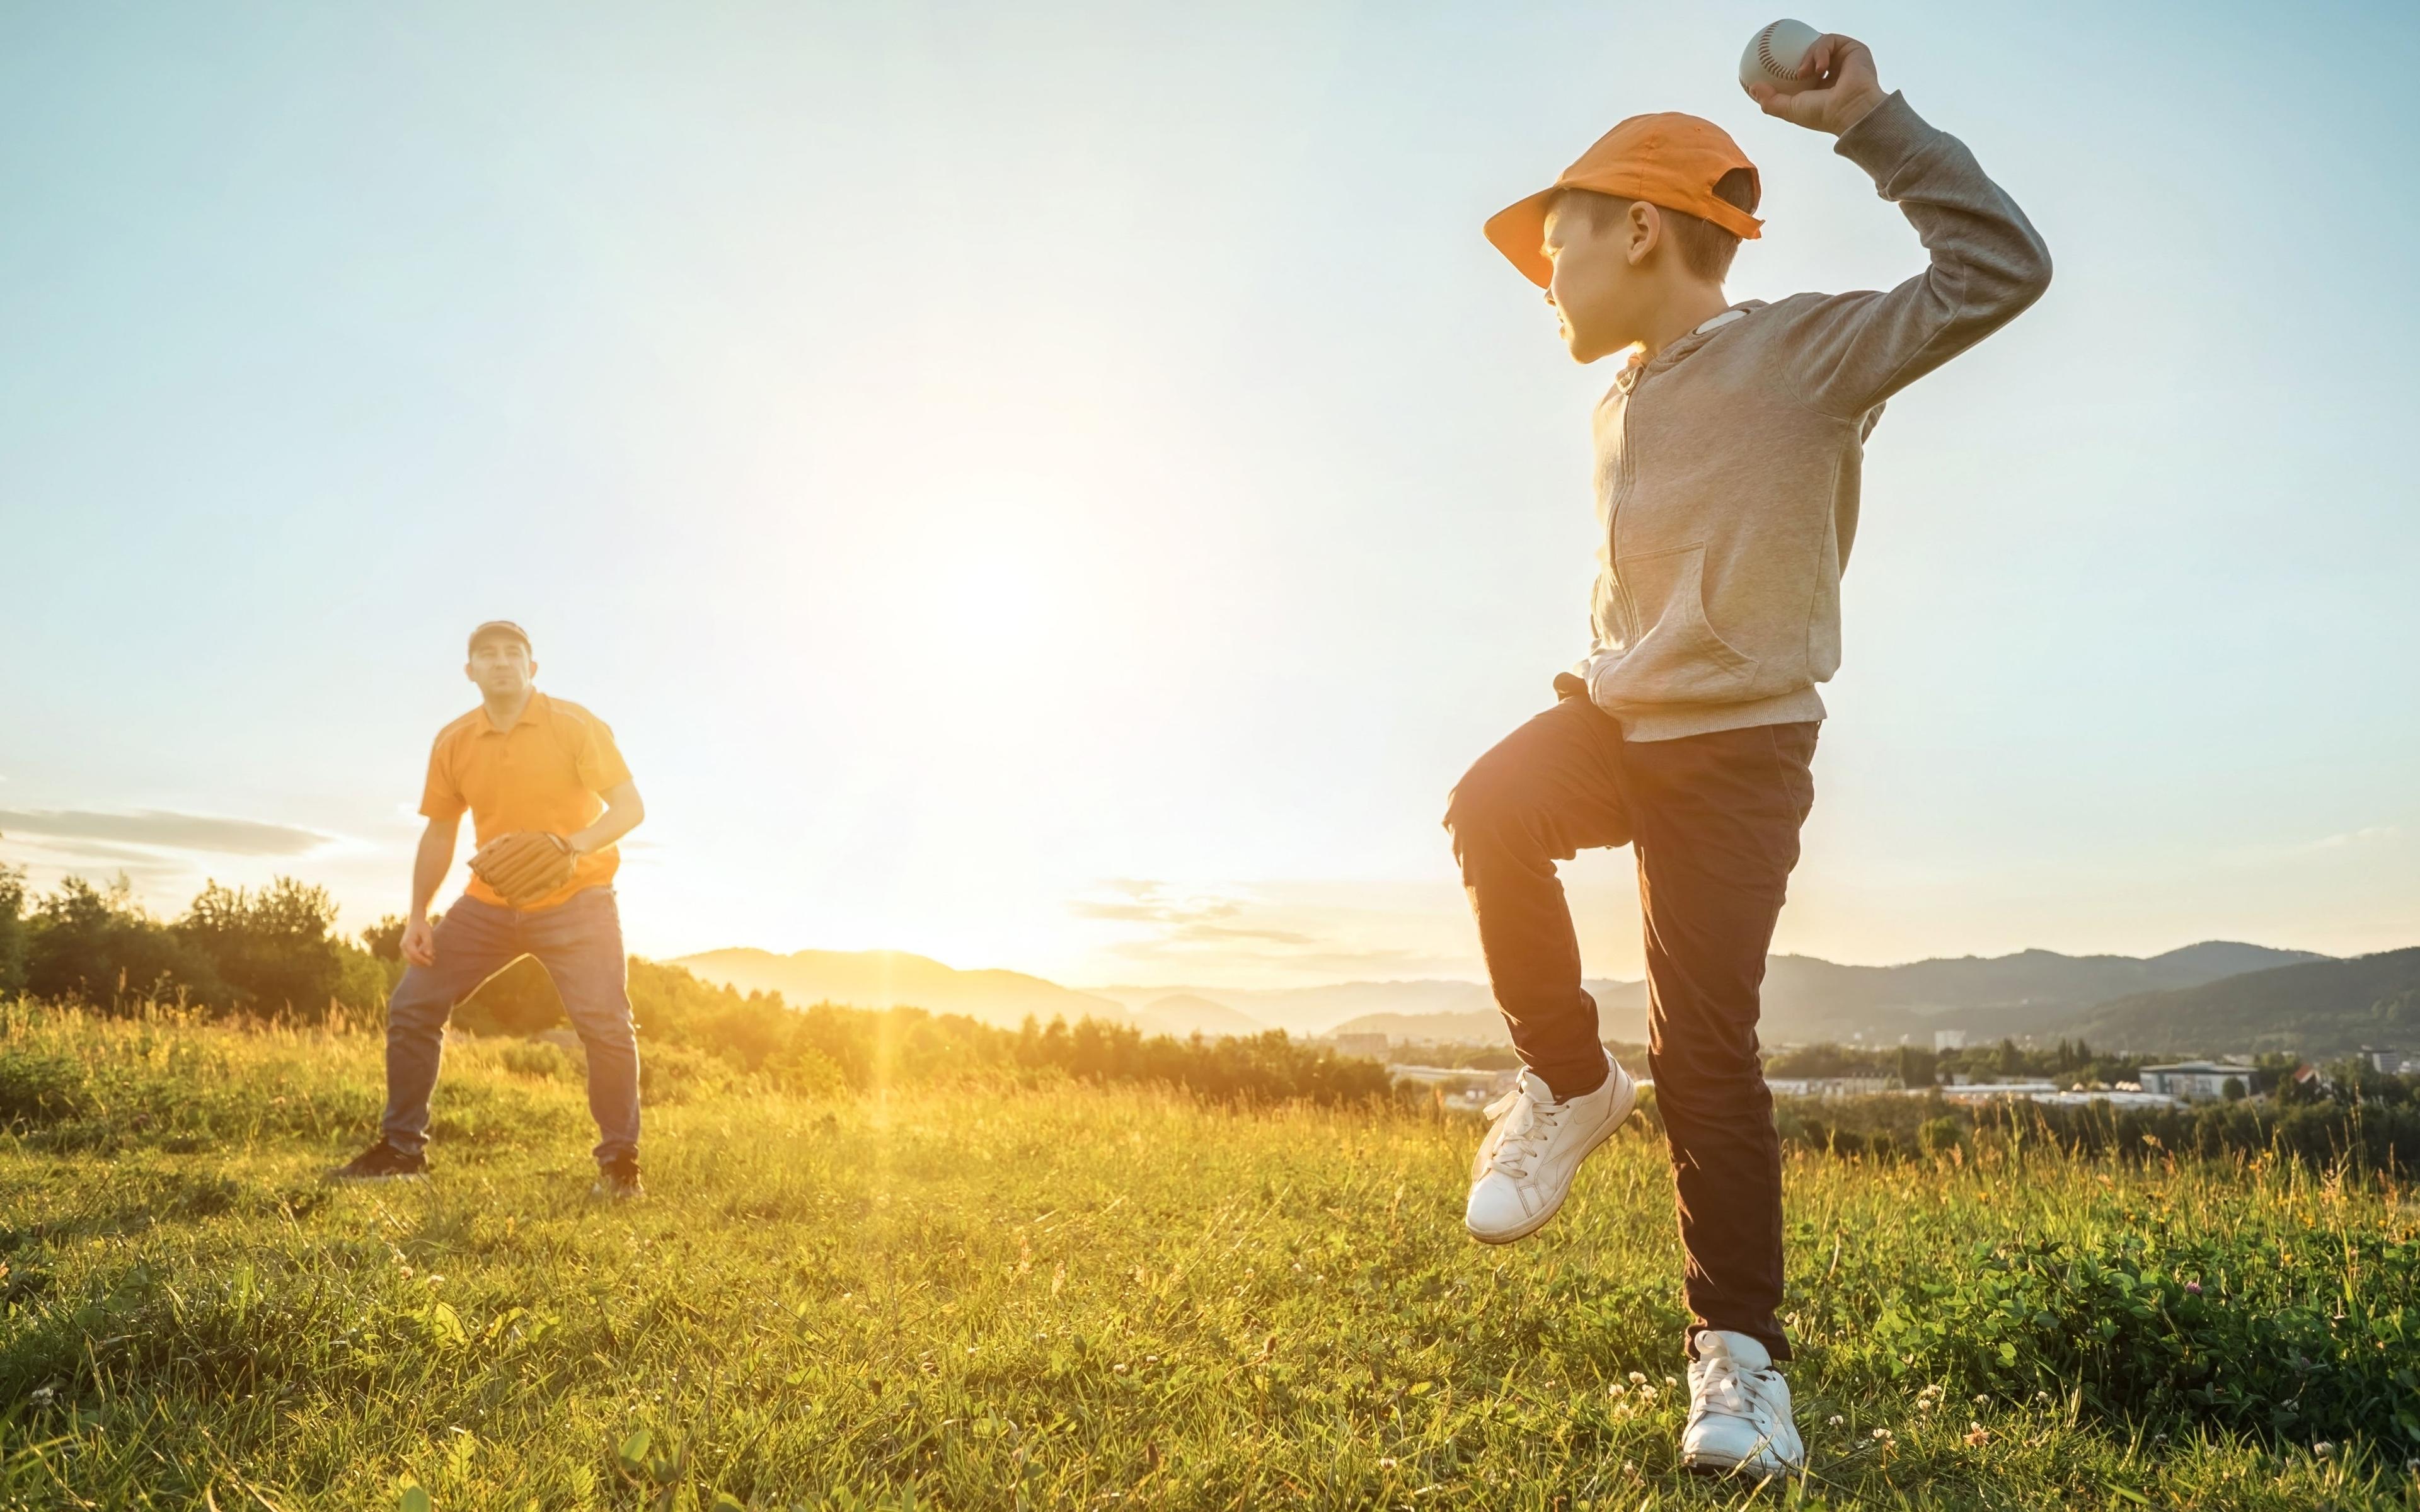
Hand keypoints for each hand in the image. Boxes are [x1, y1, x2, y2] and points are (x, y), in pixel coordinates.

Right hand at [401, 914, 437, 966]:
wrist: (415, 921)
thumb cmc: (422, 926)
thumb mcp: (427, 933)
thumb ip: (428, 944)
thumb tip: (429, 955)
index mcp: (407, 942)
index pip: (414, 954)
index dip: (422, 960)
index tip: (430, 963)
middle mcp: (403, 946)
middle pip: (411, 959)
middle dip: (421, 962)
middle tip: (431, 963)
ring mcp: (403, 947)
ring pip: (410, 959)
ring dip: (420, 961)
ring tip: (432, 959)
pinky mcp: (406, 948)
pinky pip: (412, 956)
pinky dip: (420, 957)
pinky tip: (430, 956)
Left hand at [1745, 33, 1886, 136]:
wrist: (1849, 111)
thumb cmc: (1823, 114)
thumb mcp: (1790, 109)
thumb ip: (1770, 100)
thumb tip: (1753, 88)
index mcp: (1821, 86)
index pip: (1803, 70)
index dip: (1787, 65)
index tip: (1770, 66)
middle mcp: (1833, 72)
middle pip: (1810, 52)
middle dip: (1796, 55)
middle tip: (1786, 66)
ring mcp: (1843, 60)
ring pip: (1818, 45)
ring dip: (1807, 56)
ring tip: (1804, 72)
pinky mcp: (1853, 49)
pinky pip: (1829, 40)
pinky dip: (1820, 51)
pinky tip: (1819, 67)